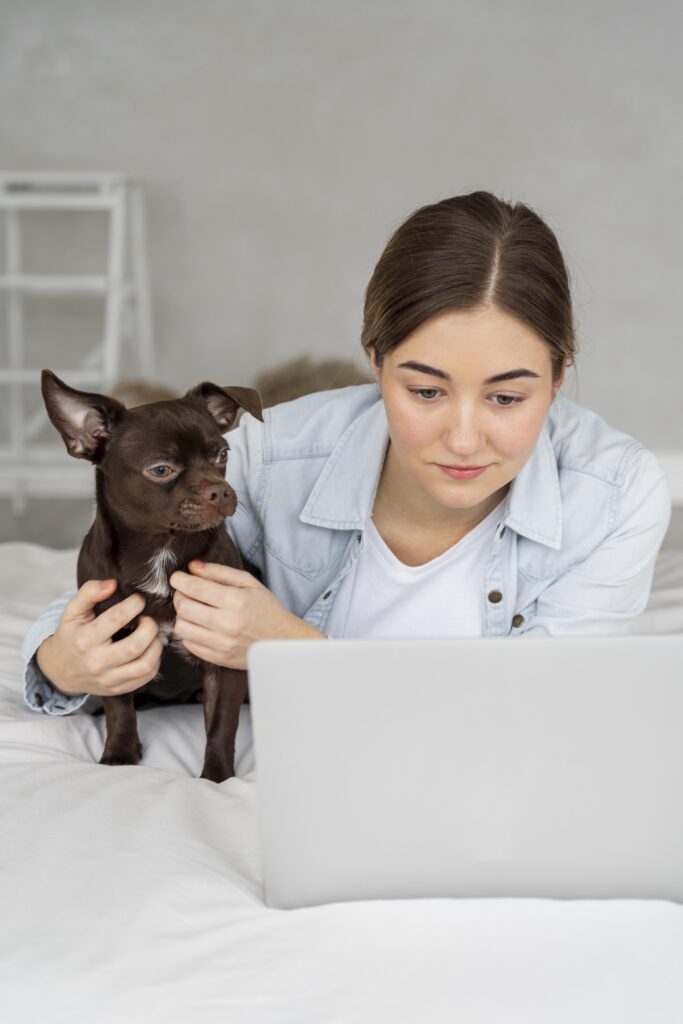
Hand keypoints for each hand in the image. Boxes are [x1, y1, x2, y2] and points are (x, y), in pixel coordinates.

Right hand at [36, 580, 162, 696]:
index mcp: (85, 640)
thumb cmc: (71, 635)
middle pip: (135, 645)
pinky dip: (154, 661)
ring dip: (156, 645)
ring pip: (145, 665)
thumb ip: (89, 592)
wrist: (61, 670)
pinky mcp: (118, 688)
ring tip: (151, 634)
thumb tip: (112, 583)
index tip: (139, 599)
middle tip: (148, 619)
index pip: (116, 618)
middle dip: (150, 627)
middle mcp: (97, 662)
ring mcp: (108, 679)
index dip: (134, 604)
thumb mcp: (72, 611)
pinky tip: (149, 649)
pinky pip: (146, 677)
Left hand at [170, 560, 323, 670]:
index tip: (178, 577)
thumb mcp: (248, 583)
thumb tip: (192, 566)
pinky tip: (200, 626)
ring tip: (193, 610)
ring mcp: (222, 644)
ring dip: (183, 615)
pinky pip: (189, 644)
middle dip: (179, 595)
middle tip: (186, 592)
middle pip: (183, 607)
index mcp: (236, 601)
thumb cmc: (266, 608)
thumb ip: (219, 572)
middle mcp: (227, 624)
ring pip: (182, 627)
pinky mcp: (218, 658)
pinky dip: (189, 633)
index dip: (180, 579)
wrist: (282, 641)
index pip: (195, 588)